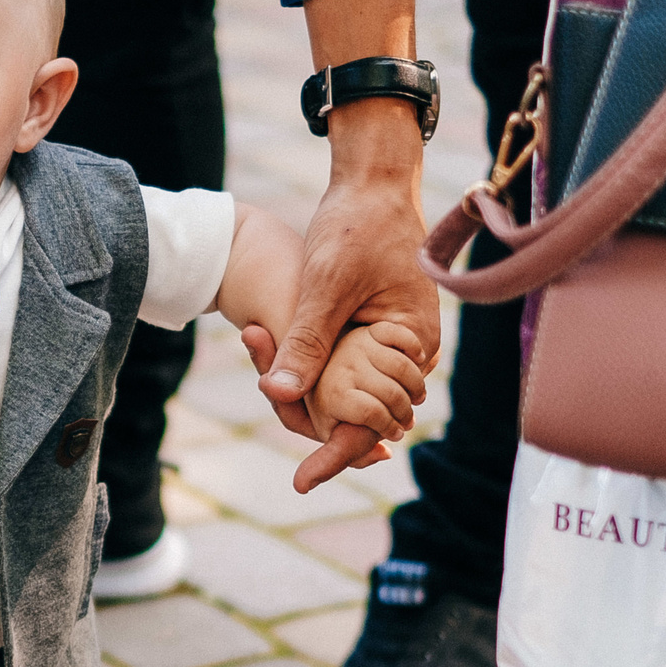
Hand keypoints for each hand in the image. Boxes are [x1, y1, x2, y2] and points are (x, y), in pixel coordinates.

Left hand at [262, 100, 437, 488]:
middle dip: (303, 402)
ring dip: (298, 378)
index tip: (300, 482)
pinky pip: (338, 369)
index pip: (372, 422)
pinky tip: (265, 336)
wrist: (372, 184)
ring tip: (253, 333)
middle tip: (253, 341)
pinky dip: (304, 361)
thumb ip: (307, 341)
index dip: (336, 454)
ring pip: (341, 393)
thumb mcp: (328, 284)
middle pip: (354, 414)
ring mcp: (390, 347)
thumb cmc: (358, 226)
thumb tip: (280, 393)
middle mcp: (408, 357)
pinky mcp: (372, 335)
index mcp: (412, 347)